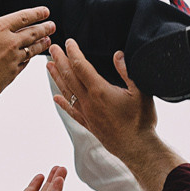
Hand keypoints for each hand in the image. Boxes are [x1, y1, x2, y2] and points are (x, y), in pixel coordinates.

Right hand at [0, 0, 54, 90]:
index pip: (23, 17)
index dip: (35, 13)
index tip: (45, 11)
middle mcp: (10, 42)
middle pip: (32, 32)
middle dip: (43, 27)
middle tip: (52, 25)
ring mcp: (14, 59)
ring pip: (33, 48)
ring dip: (42, 43)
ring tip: (49, 41)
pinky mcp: (13, 74)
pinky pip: (26, 63)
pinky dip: (32, 59)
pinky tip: (33, 59)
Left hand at [46, 40, 157, 159]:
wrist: (137, 148)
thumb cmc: (141, 120)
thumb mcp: (140, 92)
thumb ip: (127, 72)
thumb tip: (118, 54)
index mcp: (100, 90)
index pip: (81, 66)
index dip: (73, 52)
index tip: (69, 42)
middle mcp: (89, 101)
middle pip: (69, 77)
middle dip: (60, 61)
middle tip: (52, 49)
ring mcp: (87, 114)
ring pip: (67, 92)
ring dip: (57, 78)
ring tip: (48, 67)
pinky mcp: (89, 124)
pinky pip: (71, 111)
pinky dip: (63, 103)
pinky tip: (56, 98)